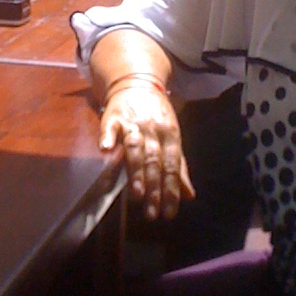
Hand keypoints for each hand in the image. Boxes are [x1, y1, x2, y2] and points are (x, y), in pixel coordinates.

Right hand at [99, 80, 194, 220]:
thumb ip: (179, 167)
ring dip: (136, 171)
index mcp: (171, 136)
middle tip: (152, 214)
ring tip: (137, 195)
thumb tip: (189, 196)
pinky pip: (111, 127)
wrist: (137, 82)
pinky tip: (105, 150)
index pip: (173, 166)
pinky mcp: (114, 116)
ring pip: (136, 148)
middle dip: (154, 189)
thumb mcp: (172, 138)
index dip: (171, 190)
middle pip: (154, 162)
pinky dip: (108, 137)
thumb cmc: (157, 116)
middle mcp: (153, 130)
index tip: (169, 213)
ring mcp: (133, 123)